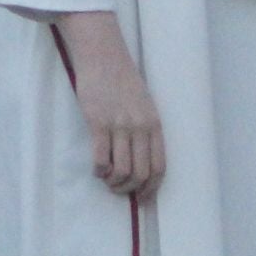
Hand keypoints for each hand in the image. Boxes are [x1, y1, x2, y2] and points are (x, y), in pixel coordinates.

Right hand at [54, 12, 166, 197]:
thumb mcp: (144, 105)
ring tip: (107, 180)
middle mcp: (140, 127)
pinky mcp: (98, 123)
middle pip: (140, 173)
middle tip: (119, 190)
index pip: (159, 166)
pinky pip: (101, 159)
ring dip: (113, 183)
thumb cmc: (123, 81)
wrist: (104, 57)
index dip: (152, 188)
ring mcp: (119, 125)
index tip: (143, 198)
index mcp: (155, 124)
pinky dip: (99, 171)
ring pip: (121, 170)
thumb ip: (145, 130)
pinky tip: (96, 169)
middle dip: (130, 190)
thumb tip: (141, 162)